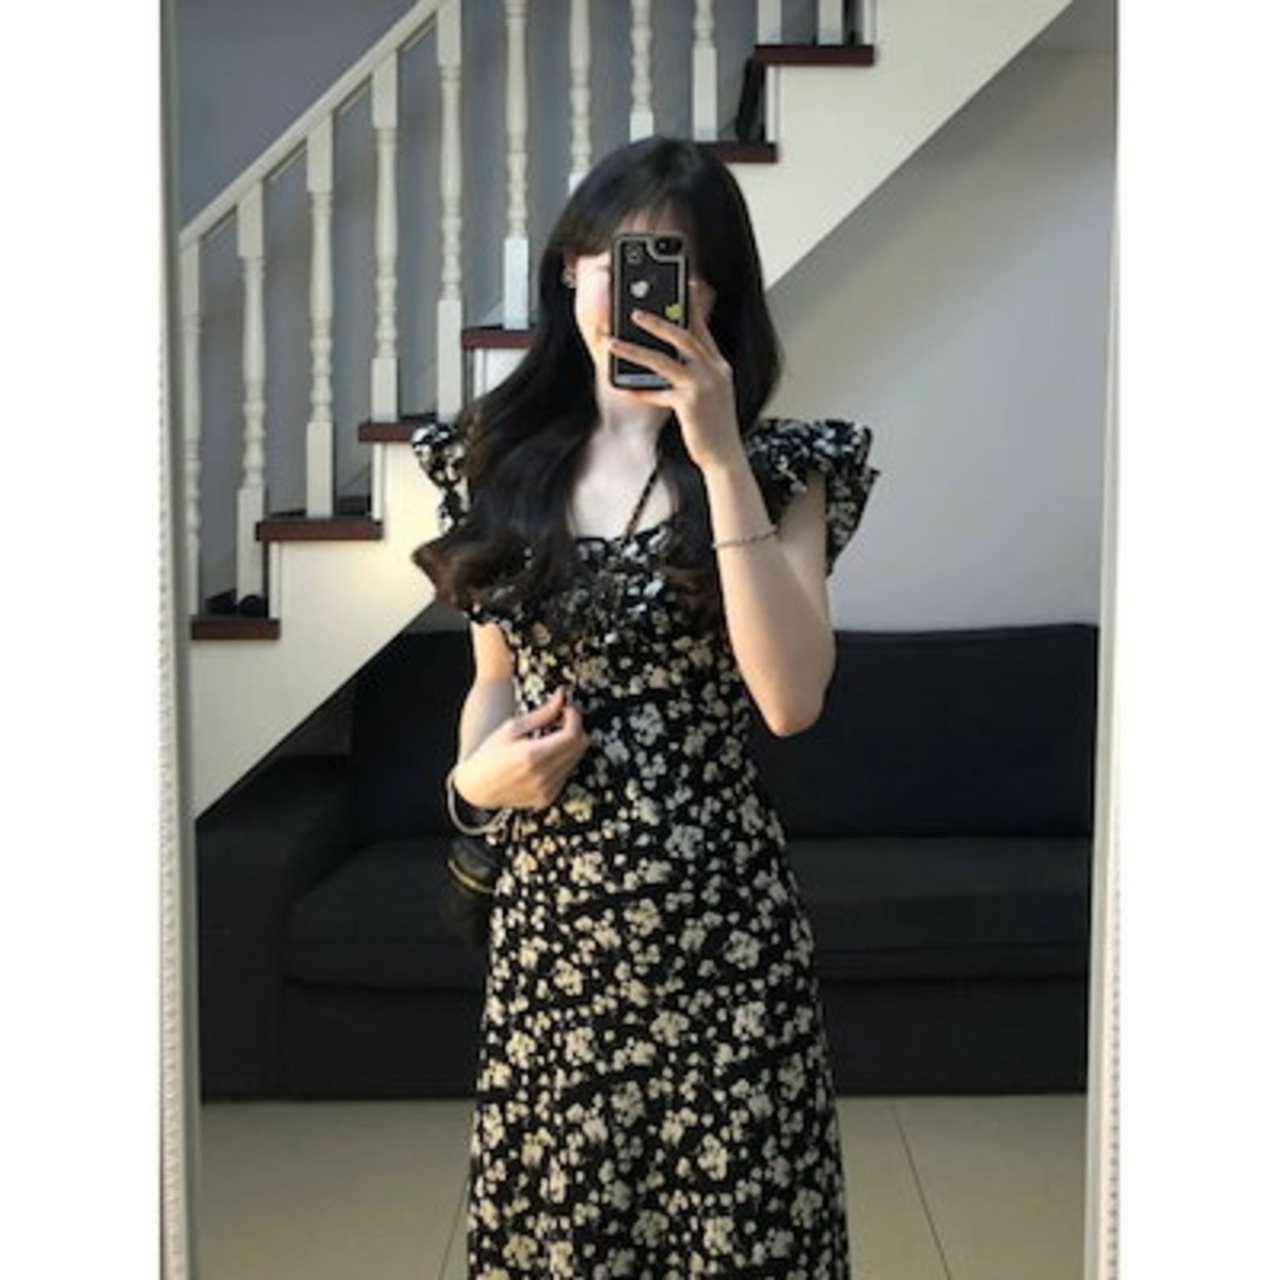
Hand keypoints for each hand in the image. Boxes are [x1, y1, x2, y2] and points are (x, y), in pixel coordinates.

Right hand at [452, 687, 589, 810]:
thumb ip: (543, 713)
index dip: (574, 717)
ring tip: (548, 738)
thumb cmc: (491, 753)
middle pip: (580, 746)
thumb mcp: (513, 727)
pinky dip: (561, 761)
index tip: (566, 709)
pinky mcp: (547, 798)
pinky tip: (544, 757)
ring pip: (576, 760)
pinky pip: (566, 774)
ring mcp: (546, 790)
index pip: (573, 734)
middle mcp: (543, 776)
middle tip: (559, 720)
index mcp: (533, 755)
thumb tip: (562, 695)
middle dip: (574, 728)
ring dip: (568, 745)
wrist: (477, 787)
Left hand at [607, 280, 744, 473]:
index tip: (682, 286)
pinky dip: (639, 391)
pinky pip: (657, 392)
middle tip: (634, 312)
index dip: (691, 306)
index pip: (702, 330)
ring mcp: (702, 386)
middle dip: (657, 321)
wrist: (725, 456)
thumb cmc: (714, 427)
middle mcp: (713, 371)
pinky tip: (624, 389)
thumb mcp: (711, 394)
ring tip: (614, 343)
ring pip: (663, 360)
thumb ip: (694, 374)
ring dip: (635, 349)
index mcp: (719, 366)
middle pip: (684, 336)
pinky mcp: (689, 404)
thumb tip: (667, 359)